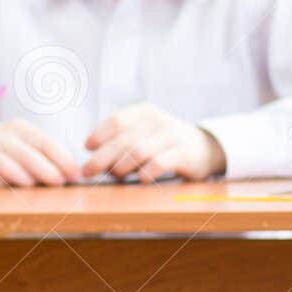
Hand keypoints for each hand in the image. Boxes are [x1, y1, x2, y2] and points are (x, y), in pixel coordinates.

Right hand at [0, 119, 76, 185]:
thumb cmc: (12, 151)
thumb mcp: (28, 144)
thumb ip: (48, 156)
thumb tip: (75, 175)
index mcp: (20, 129)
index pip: (45, 142)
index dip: (63, 159)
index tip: (76, 175)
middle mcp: (0, 137)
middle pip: (27, 155)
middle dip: (47, 171)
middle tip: (59, 183)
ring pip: (7, 167)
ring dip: (25, 179)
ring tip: (35, 187)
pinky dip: (0, 184)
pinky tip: (10, 190)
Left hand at [82, 102, 224, 182]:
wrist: (204, 146)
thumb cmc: (162, 142)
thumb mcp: (143, 132)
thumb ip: (121, 139)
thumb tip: (92, 157)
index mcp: (144, 112)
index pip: (117, 120)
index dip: (99, 134)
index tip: (87, 148)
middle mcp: (157, 121)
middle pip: (123, 140)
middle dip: (102, 158)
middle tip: (88, 172)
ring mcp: (172, 137)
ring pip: (138, 152)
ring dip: (121, 167)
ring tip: (116, 176)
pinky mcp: (184, 154)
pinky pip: (158, 164)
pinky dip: (145, 173)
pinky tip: (140, 179)